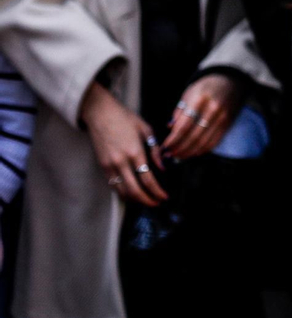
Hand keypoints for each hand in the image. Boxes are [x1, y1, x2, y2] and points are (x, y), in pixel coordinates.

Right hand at [81, 82, 166, 206]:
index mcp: (134, 151)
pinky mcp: (102, 166)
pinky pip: (113, 185)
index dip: (157, 191)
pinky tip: (133, 194)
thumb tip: (162, 168)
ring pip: (122, 191)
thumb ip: (155, 150)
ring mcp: (109, 165)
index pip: (147, 179)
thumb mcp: (146, 129)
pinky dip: (123, 193)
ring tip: (147, 201)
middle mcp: (121, 161)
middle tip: (157, 203)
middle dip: (147, 200)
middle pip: (134, 190)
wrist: (100, 113)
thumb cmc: (125, 118)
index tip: (164, 197)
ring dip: (135, 199)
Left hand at [163, 73, 245, 159]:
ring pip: (204, 142)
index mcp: (200, 100)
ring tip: (179, 156)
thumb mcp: (189, 93)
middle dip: (180, 148)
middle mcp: (213, 110)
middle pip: (194, 136)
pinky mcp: (228, 124)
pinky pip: (214, 141)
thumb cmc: (205, 87)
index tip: (165, 147)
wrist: (230, 81)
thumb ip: (180, 111)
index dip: (173, 139)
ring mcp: (222, 118)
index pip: (184, 126)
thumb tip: (171, 128)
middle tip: (169, 155)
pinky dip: (203, 150)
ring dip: (190, 152)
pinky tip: (193, 152)